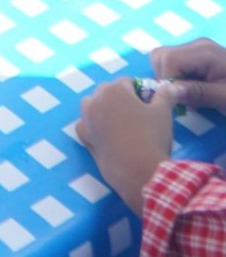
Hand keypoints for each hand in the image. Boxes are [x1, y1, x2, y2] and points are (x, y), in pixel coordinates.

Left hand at [76, 77, 174, 213]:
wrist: (141, 173)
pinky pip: (86, 126)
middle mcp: (96, 101)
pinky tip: (108, 136)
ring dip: (103, 109)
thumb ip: (165, 95)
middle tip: (137, 116)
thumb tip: (170, 85)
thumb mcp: (163, 112)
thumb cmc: (152, 137)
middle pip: (108, 92)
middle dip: (121, 99)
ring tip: (121, 125)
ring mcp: (87, 121)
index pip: (127, 82)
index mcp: (114, 90)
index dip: (140, 92)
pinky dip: (93, 127)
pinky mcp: (85, 140)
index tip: (149, 105)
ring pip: (92, 106)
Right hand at [152, 37, 225, 113]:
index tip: (178, 102)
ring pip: (163, 59)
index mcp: (204, 52)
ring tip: (189, 97)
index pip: (168, 59)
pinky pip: (174, 64)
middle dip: (165, 79)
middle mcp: (197, 45)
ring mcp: (196, 49)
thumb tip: (168, 90)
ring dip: (169, 79)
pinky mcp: (197, 58)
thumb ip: (198, 92)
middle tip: (183, 100)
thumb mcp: (225, 98)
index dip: (167, 81)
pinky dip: (175, 78)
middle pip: (161, 56)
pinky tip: (191, 91)